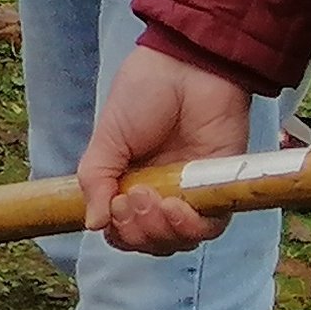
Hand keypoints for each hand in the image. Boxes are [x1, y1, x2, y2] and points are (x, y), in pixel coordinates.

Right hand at [80, 45, 259, 254]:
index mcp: (129, 182)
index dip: (117, 230)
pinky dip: (189, 228)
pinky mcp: (219, 189)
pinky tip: (175, 207)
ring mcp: (190, 193)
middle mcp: (160, 193)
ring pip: (176, 241)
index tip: (114, 205)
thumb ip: (96, 180)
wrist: (188, 67)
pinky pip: (208, 229)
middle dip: (136, 231)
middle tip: (131, 198)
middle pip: (148, 242)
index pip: (122, 229)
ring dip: (159, 231)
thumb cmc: (144, 93)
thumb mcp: (108, 138)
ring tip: (152, 198)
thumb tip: (91, 224)